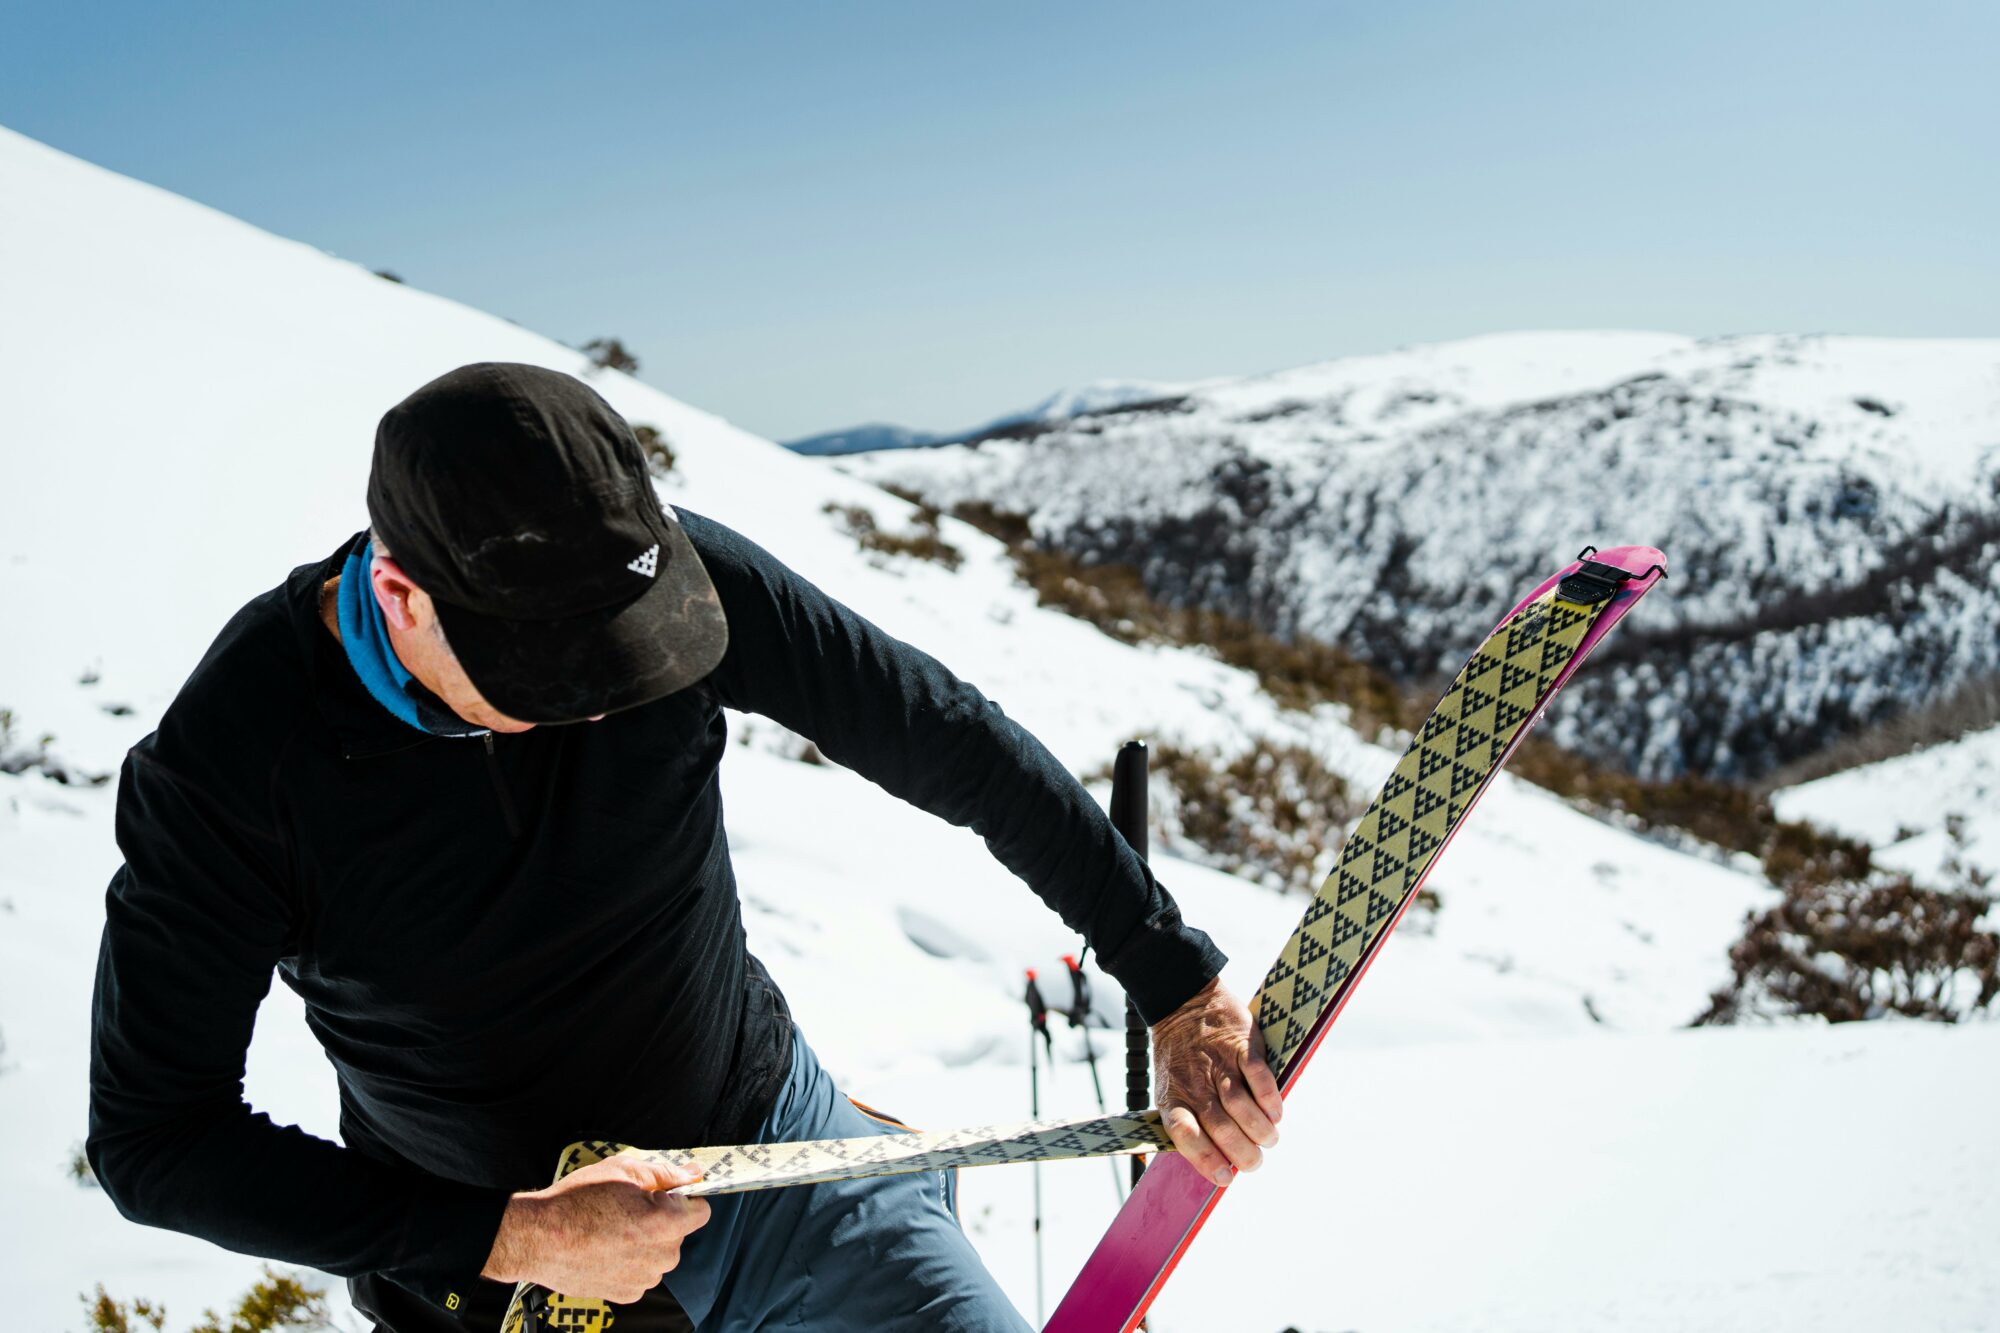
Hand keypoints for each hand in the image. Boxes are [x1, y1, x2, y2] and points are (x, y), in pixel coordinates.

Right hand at [481, 1153, 710, 1302]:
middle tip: (626, 1209)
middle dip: (661, 1220)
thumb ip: (665, 1174)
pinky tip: (605, 1249)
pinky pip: (641, 1272)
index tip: (663, 1196)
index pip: (701, 1211)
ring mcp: (643, 1279)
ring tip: (611, 1230)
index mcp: (665, 1224)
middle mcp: (661, 1257)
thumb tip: (692, 1175)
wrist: (537, 1238)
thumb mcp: (622, 1170)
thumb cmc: (576, 1200)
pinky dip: (630, 1261)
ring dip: (645, 1242)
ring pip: (659, 1254)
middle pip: (678, 1234)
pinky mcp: (626, 1294)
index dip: (682, 1199)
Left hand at [1152, 977, 1282, 1186]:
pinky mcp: (1241, 1044)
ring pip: (1241, 1106)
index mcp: (1174, 1099)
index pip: (1185, 1136)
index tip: (1224, 1177)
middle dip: (1242, 1153)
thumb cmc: (1180, 1059)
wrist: (1183, 1003)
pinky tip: (1276, 1113)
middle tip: (1255, 1162)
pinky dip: (1270, 1099)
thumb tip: (1213, 1164)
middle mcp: (1195, 1084)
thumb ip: (1188, 1121)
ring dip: (1260, 1130)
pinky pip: (1258, 1077)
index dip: (1205, 1159)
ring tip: (1268, 1139)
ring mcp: (1219, 1064)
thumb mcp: (1171, 1089)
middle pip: (1220, 1127)